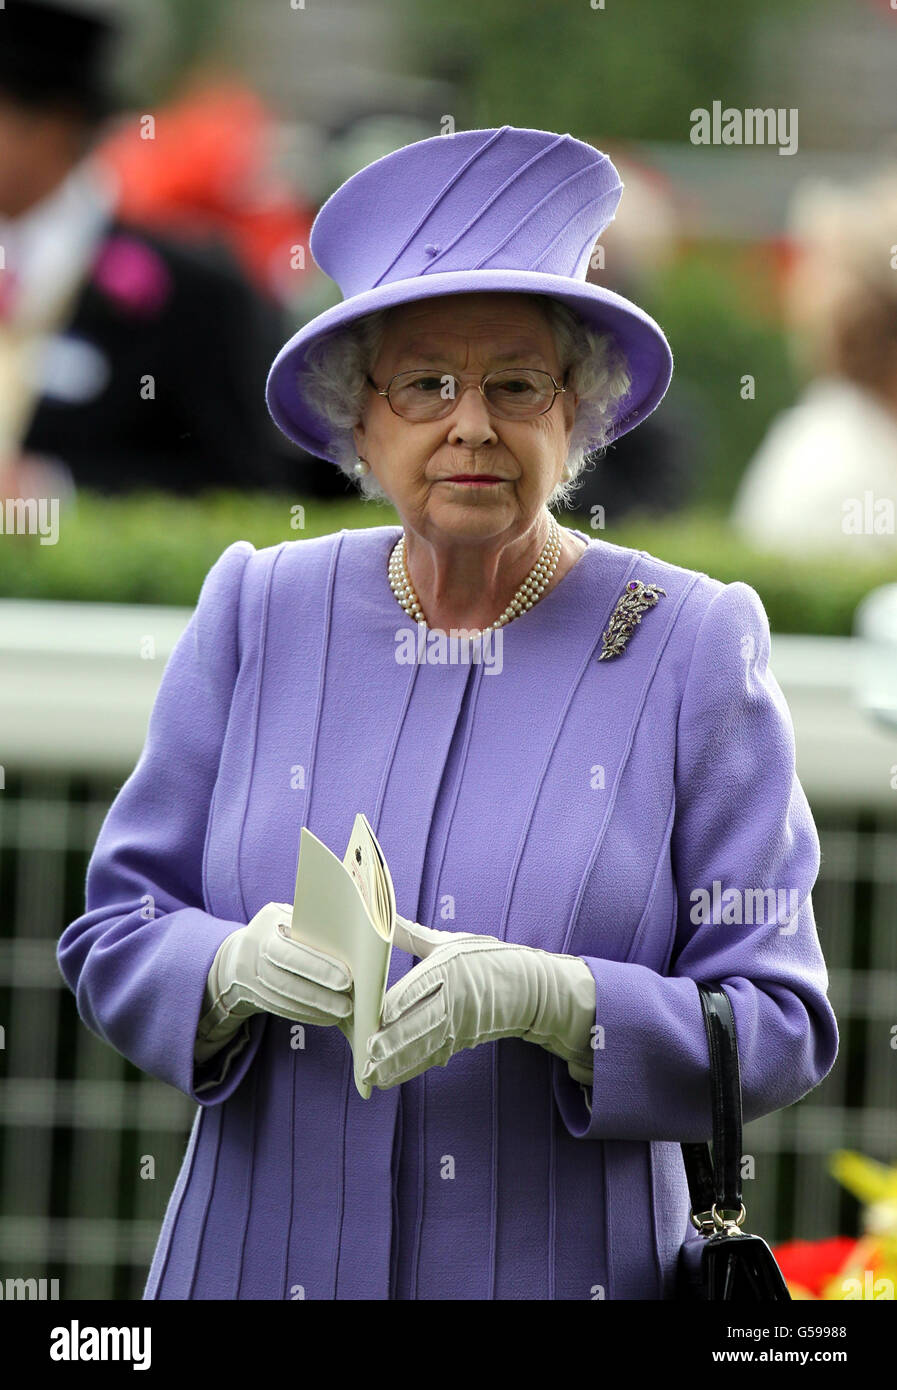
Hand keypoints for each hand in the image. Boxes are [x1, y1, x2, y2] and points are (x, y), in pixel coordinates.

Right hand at [197, 901, 353, 1048]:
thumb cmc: (279, 930)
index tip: (347, 979)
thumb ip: (310, 926)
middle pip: (284, 978)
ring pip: (284, 997)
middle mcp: (252, 952)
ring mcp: (249, 977)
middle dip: (318, 993)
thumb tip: (349, 944)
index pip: (290, 949)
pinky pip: (281, 1008)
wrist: (240, 951)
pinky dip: (306, 1013)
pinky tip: (328, 1016)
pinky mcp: (254, 996)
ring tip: (343, 1010)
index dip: (318, 966)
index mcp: (266, 925)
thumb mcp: (288, 917)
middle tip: (348, 1003)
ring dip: (316, 1006)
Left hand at [361, 915, 595, 1090]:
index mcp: (450, 968)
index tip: (375, 1013)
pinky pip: (430, 1058)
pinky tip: (386, 1078)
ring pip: (423, 1045)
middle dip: (393, 1039)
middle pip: (420, 1020)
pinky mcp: (459, 1043)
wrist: (527, 990)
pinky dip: (408, 1069)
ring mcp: (458, 1024)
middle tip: (367, 1051)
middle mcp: (454, 998)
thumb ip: (413, 936)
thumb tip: (383, 914)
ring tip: (369, 1072)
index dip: (398, 1001)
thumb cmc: (483, 959)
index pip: (420, 986)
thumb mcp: (450, 942)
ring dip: (396, 1061)